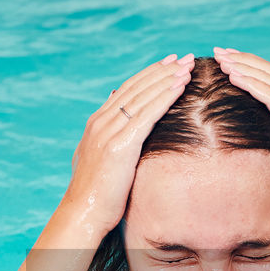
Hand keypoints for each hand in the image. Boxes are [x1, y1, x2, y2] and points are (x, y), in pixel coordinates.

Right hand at [63, 52, 194, 236]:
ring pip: (143, 97)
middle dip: (161, 71)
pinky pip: (148, 114)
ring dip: (167, 79)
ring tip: (187, 66)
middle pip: (136, 88)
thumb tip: (113, 110)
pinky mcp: (121, 145)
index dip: (148, 75)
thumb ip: (104, 133)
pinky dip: (165, 97)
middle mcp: (101, 122)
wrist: (82, 213)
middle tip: (183, 57)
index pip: (126, 90)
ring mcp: (109, 132)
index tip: (168, 63)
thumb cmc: (94, 193)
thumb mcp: (96, 157)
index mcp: (96, 123)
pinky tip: (180, 86)